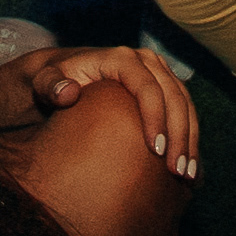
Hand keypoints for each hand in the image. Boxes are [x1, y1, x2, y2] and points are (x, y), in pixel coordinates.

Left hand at [28, 44, 199, 175]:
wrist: (65, 76)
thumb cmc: (54, 81)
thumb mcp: (44, 81)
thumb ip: (50, 85)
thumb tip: (68, 92)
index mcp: (121, 59)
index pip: (147, 87)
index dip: (155, 117)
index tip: (156, 151)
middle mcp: (144, 61)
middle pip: (173, 95)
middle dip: (180, 134)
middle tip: (177, 172)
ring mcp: (157, 73)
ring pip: (184, 103)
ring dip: (190, 139)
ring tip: (187, 176)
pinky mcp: (163, 88)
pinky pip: (185, 110)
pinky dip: (190, 138)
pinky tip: (191, 167)